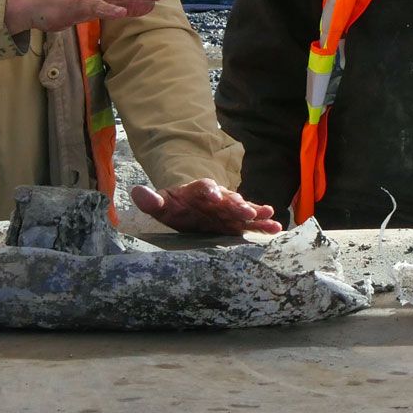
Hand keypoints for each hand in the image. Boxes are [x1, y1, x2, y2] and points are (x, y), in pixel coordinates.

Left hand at [130, 180, 282, 234]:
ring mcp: (228, 208)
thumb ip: (150, 200)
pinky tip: (275, 225)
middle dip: (236, 204)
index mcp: (197, 191)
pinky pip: (251, 220)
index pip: (202, 187)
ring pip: (243, 208)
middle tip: (246, 209)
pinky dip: (263, 222)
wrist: (188, 209)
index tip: (212, 193)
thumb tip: (136, 192)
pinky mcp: (236, 220)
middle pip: (227, 198)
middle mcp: (216, 197)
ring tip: (269, 215)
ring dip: (255, 212)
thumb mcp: (160, 204)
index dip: (207, 189)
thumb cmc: (175, 207)